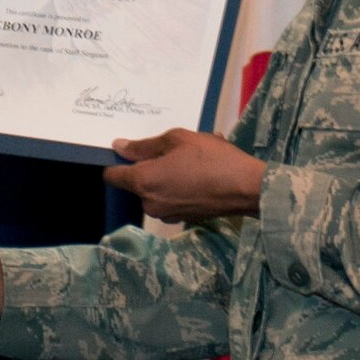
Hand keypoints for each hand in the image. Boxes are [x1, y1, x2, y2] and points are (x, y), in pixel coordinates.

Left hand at [101, 128, 265, 222]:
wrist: (246, 188)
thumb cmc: (211, 158)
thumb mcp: (177, 140)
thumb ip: (145, 146)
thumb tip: (119, 147)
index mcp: (143, 182)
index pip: (113, 176)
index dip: (116, 161)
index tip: (127, 150)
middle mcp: (150, 204)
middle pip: (137, 182)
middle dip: (150, 166)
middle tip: (174, 150)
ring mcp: (167, 215)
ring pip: (156, 189)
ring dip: (167, 175)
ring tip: (193, 159)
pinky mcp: (183, 219)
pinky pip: (172, 198)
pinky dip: (180, 186)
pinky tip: (201, 174)